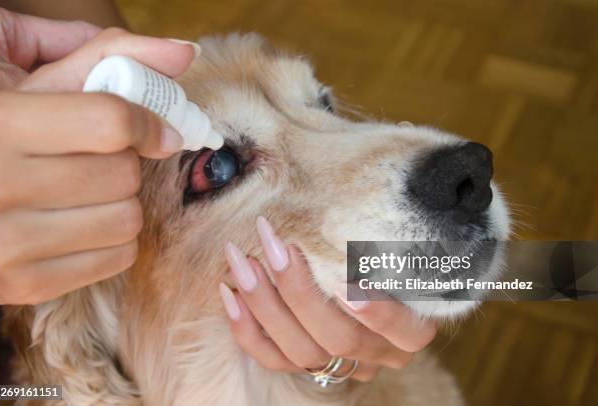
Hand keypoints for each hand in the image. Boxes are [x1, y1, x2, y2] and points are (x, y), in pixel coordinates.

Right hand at [0, 8, 198, 304]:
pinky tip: (84, 220)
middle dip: (124, 160)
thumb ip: (103, 54)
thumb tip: (183, 52)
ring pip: (126, 220)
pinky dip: (113, 237)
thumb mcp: (21, 67)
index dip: (147, 121)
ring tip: (88, 188)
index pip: (110, 123)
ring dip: (121, 200)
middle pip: (123, 175)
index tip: (155, 128)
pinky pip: (116, 259)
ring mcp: (3, 245)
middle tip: (99, 156)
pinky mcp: (19, 284)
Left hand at [219, 217, 437, 381]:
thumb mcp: (391, 248)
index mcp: (410, 329)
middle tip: (275, 247)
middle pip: (339, 339)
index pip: (403, 330)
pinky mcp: (305, 369)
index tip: (344, 281)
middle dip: (300, 292)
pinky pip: (272, 359)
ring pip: (301, 352)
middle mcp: (377, 353)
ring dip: (266, 304)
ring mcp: (340, 366)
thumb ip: (381, 238)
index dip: (376, 313)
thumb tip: (346, 199)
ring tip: (243, 262)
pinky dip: (247, 329)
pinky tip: (229, 293)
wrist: (359, 287)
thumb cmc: (379, 259)